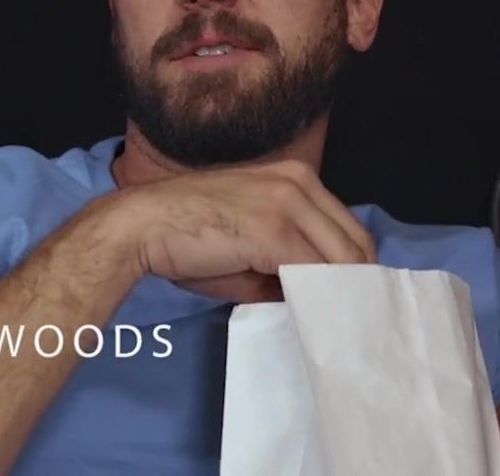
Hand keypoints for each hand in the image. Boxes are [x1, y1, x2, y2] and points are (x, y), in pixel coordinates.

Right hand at [121, 160, 375, 301]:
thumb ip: (289, 261)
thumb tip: (315, 295)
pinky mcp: (274, 231)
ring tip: (335, 323)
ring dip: (341, 294)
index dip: (354, 268)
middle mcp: (299, 182)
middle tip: (348, 319)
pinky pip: (314, 271)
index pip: (348, 227)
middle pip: (356, 242)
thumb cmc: (189, 237)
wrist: (142, 224)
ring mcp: (287, 204)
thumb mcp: (250, 244)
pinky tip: (314, 318)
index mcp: (297, 177)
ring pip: (342, 259)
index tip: (348, 300)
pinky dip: (319, 297)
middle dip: (356, 284)